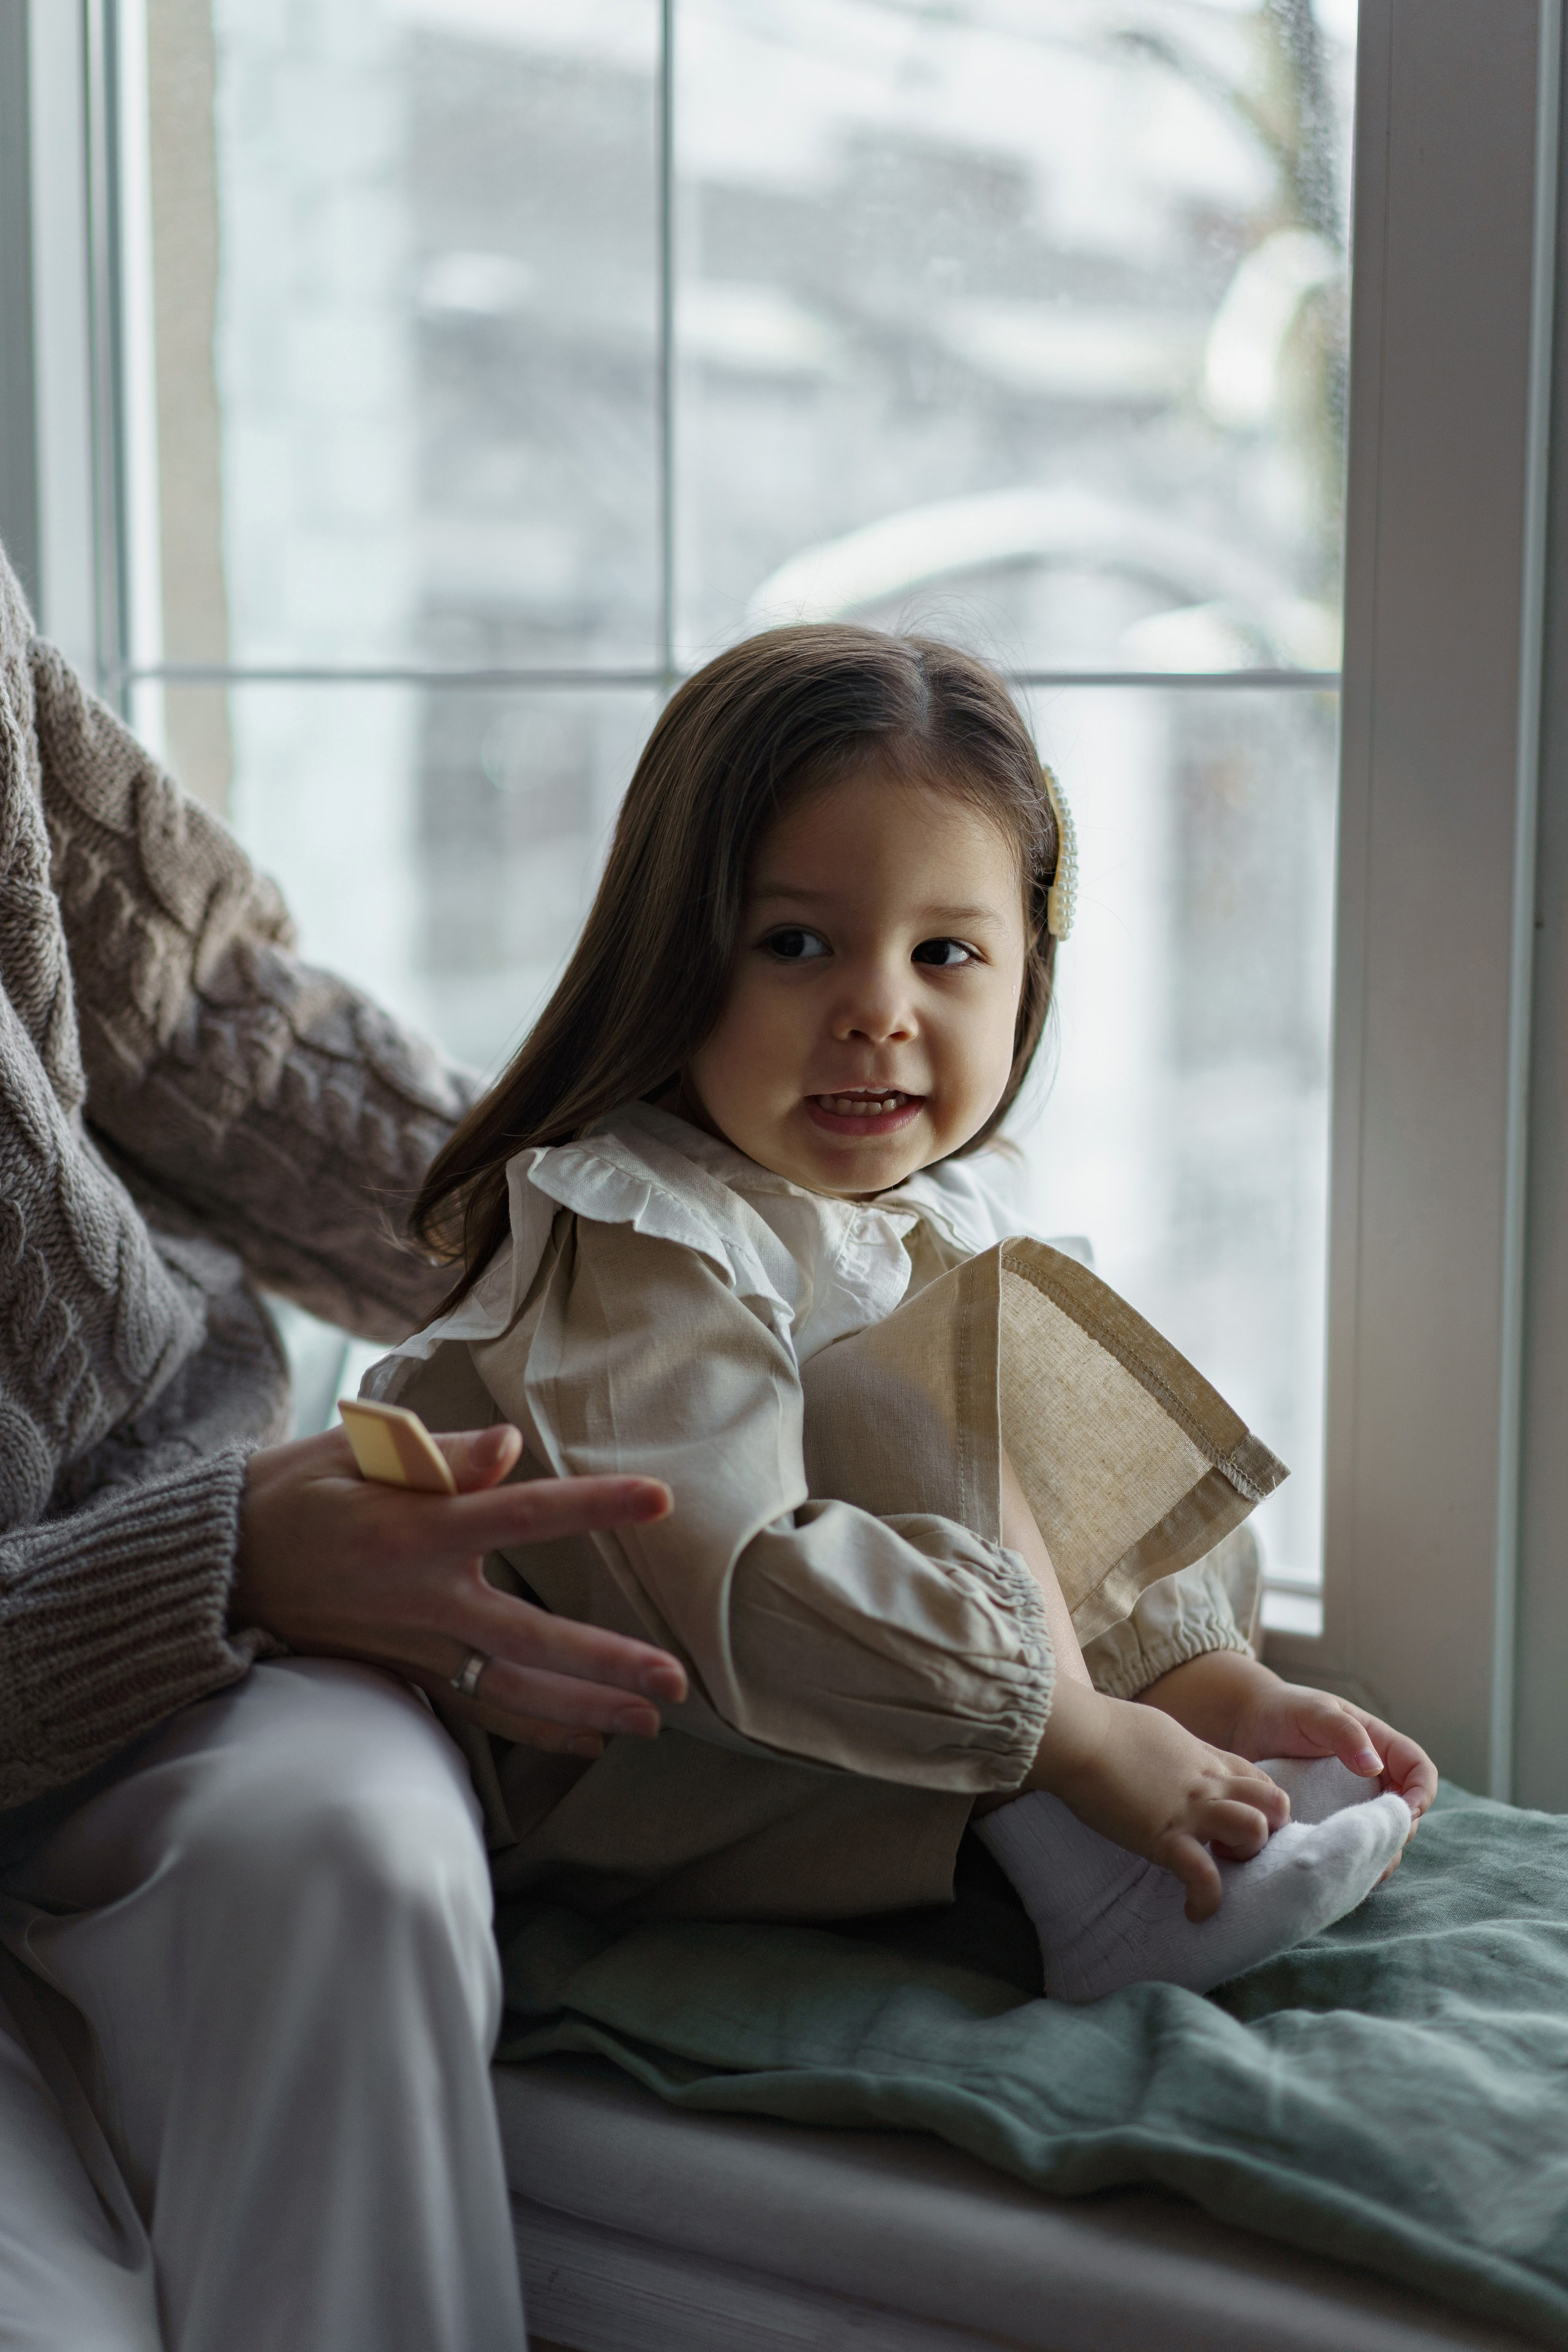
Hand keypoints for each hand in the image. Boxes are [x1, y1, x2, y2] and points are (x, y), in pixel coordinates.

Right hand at [235, 1423, 685, 1756]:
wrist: (220, 1571)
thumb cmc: (292, 1496)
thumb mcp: (351, 1455)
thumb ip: (438, 1455)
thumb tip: (510, 1447)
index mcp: (416, 1529)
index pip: (522, 1514)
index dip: (592, 1506)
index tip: (658, 1499)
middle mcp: (423, 1598)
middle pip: (530, 1637)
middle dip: (604, 1664)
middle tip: (673, 1683)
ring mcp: (415, 1645)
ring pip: (512, 1689)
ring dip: (583, 1711)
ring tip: (649, 1724)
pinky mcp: (405, 1673)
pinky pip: (480, 1708)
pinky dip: (535, 1730)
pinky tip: (588, 1743)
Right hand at [1020, 1681, 1289, 1921]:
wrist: (1078, 1735)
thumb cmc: (1103, 1728)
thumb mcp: (1157, 1732)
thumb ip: (1176, 1752)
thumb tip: (1169, 1758)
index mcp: (1204, 1759)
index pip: (1259, 1781)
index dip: (1261, 1807)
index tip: (1237, 1824)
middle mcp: (1207, 1783)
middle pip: (1276, 1803)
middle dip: (1269, 1831)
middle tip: (1233, 1847)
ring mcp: (1190, 1810)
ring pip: (1255, 1830)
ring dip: (1244, 1856)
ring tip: (1218, 1869)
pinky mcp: (1164, 1836)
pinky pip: (1203, 1876)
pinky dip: (1206, 1900)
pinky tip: (1193, 1912)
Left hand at [1139, 1652, 1435, 1875]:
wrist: (1241, 1724)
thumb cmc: (1281, 1709)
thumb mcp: (1314, 1712)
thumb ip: (1344, 1733)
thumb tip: (1374, 1766)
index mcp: (1378, 1746)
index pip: (1418, 1770)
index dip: (1421, 1792)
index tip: (1406, 1811)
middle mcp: (1371, 1779)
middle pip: (1403, 1813)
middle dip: (1396, 1831)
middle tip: (1373, 1845)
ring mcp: (1349, 1805)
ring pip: (1378, 1838)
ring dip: (1375, 1856)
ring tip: (1354, 1867)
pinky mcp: (1325, 1825)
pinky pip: (1347, 1850)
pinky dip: (1348, 1864)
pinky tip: (1334, 1873)